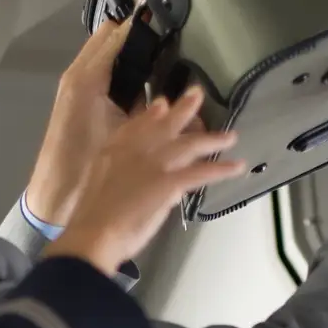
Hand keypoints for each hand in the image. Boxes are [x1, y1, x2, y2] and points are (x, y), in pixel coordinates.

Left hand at [24, 5, 141, 228]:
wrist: (55, 195)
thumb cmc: (86, 165)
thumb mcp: (125, 134)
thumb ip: (150, 110)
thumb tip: (176, 99)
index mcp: (88, 77)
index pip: (118, 35)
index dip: (141, 22)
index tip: (161, 8)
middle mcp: (78, 75)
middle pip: (109, 36)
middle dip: (133, 31)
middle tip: (162, 30)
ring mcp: (74, 86)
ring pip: (103, 52)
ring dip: (125, 48)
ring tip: (155, 49)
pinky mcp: (74, 100)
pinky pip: (99, 70)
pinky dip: (116, 67)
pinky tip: (138, 80)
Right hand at [47, 84, 241, 274]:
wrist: (93, 232)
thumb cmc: (92, 217)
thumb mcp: (101, 183)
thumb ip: (120, 170)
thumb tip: (143, 171)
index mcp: (115, 150)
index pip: (137, 124)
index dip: (152, 114)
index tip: (163, 103)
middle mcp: (136, 150)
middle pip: (165, 125)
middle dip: (184, 109)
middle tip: (198, 95)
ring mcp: (154, 163)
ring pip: (189, 145)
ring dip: (212, 140)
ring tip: (230, 137)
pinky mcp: (169, 182)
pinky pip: (201, 173)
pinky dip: (221, 170)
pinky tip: (236, 166)